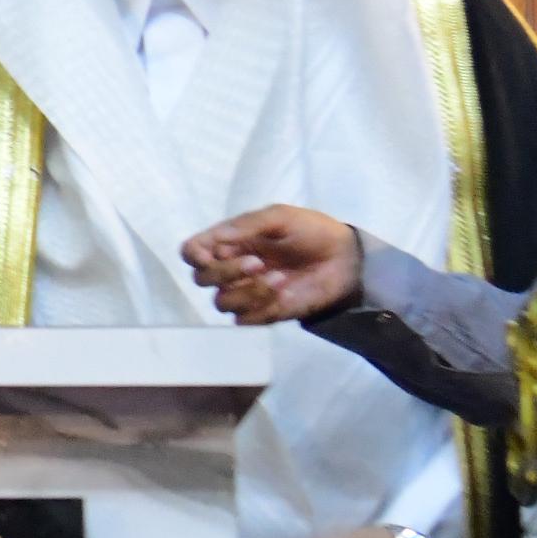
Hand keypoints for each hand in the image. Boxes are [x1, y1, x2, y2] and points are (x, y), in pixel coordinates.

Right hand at [182, 206, 360, 324]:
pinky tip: (285, 293)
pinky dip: (262, 306)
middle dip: (226, 272)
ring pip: (221, 303)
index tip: (212, 254)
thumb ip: (246, 226)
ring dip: (248, 291)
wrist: (345, 259)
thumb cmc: (311, 232)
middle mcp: (231, 269)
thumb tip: (215, 240)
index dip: (195, 255)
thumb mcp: (279, 217)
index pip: (191, 252)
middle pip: (201, 279)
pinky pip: (244, 320)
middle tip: (258, 263)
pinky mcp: (262, 314)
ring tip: (279, 278)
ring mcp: (245, 293)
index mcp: (229, 242)